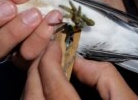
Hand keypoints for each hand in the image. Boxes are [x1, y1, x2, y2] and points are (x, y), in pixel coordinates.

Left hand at [22, 41, 137, 99]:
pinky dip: (33, 93)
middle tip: (48, 52)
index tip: (55, 44)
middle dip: (37, 67)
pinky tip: (44, 85)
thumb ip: (104, 75)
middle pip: (33, 93)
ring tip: (46, 65)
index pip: (53, 84)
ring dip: (33, 80)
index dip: (50, 60)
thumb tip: (78, 61)